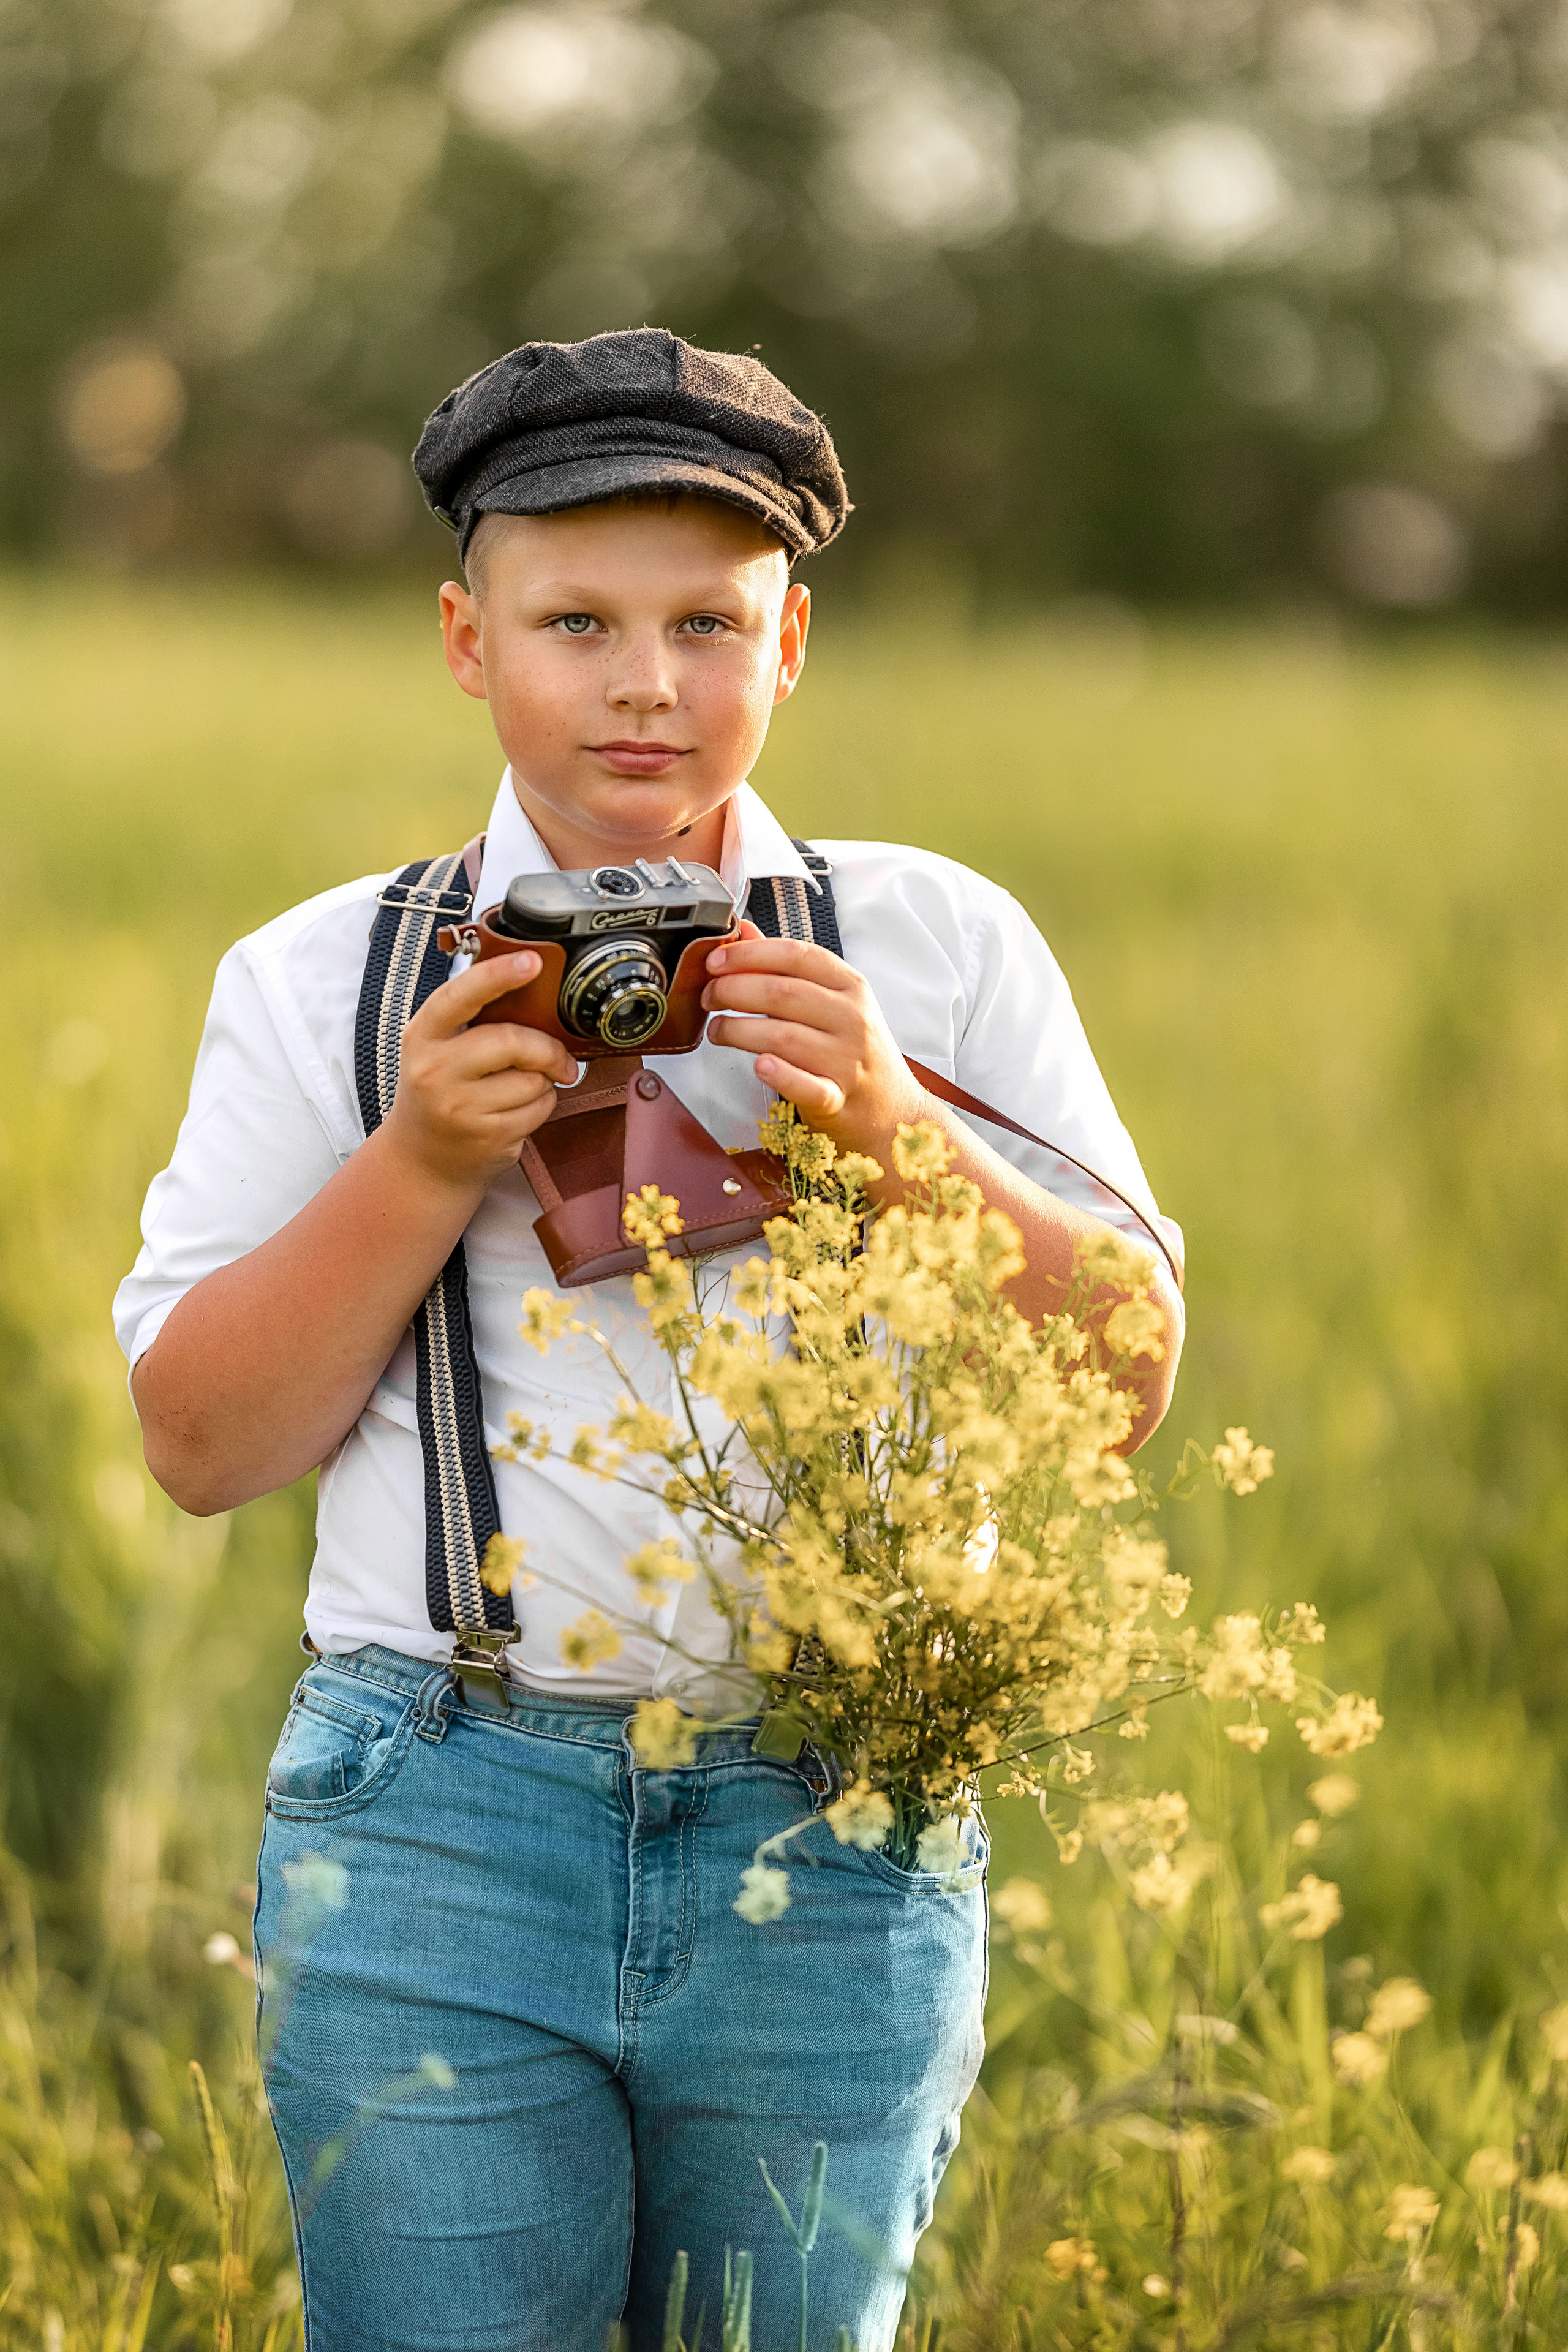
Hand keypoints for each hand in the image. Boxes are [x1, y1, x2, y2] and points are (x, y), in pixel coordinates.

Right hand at [382, 950, 579, 1193]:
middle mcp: (435, 1071)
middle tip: (558, 1057)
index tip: (531, 960)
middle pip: (511, 1042)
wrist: (422, 1158)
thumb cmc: (438, 1090)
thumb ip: (471, 1017)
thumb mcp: (437, 1047)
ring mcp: (460, 1108)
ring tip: (524, 1086)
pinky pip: (540, 1109)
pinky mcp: (487, 1137)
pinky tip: (521, 1108)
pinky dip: (543, 1105)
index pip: (459, 996)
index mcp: (422, 1036)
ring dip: (544, 1080)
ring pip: (533, 1080)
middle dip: (546, 1048)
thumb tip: (529, 980)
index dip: (498, 974)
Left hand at [702, 921, 922, 1154]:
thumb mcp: (832, 1000)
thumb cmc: (854, 1049)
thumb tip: (744, 932)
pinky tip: (760, 1066)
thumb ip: (786, 967)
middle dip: (732, 991)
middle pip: (782, 994)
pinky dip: (780, 1075)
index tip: (716, 961)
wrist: (892, 1108)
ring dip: (737, 1030)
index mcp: (850, 986)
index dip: (749, 954)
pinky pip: (806, 1086)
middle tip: (710, 997)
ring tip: (718, 1030)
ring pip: (782, 1037)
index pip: (796, 955)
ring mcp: (847, 1060)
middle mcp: (852, 1018)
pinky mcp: (837, 1098)